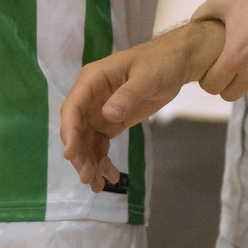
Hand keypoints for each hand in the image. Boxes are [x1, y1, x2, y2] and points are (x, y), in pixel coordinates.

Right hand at [59, 19, 225, 189]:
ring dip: (89, 162)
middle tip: (87, 177)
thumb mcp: (146, 77)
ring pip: (87, 140)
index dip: (69, 131)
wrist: (178, 62)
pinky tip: (110, 177)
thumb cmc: (160, 62)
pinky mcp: (112, 121)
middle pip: (77, 127)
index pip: (73, 107)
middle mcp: (91, 96)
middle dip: (80, 153)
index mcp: (93, 79)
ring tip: (97, 185)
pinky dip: (102, 160)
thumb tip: (107, 115)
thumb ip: (127, 95)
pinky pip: (101, 143)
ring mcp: (100, 110)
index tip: (71, 155)